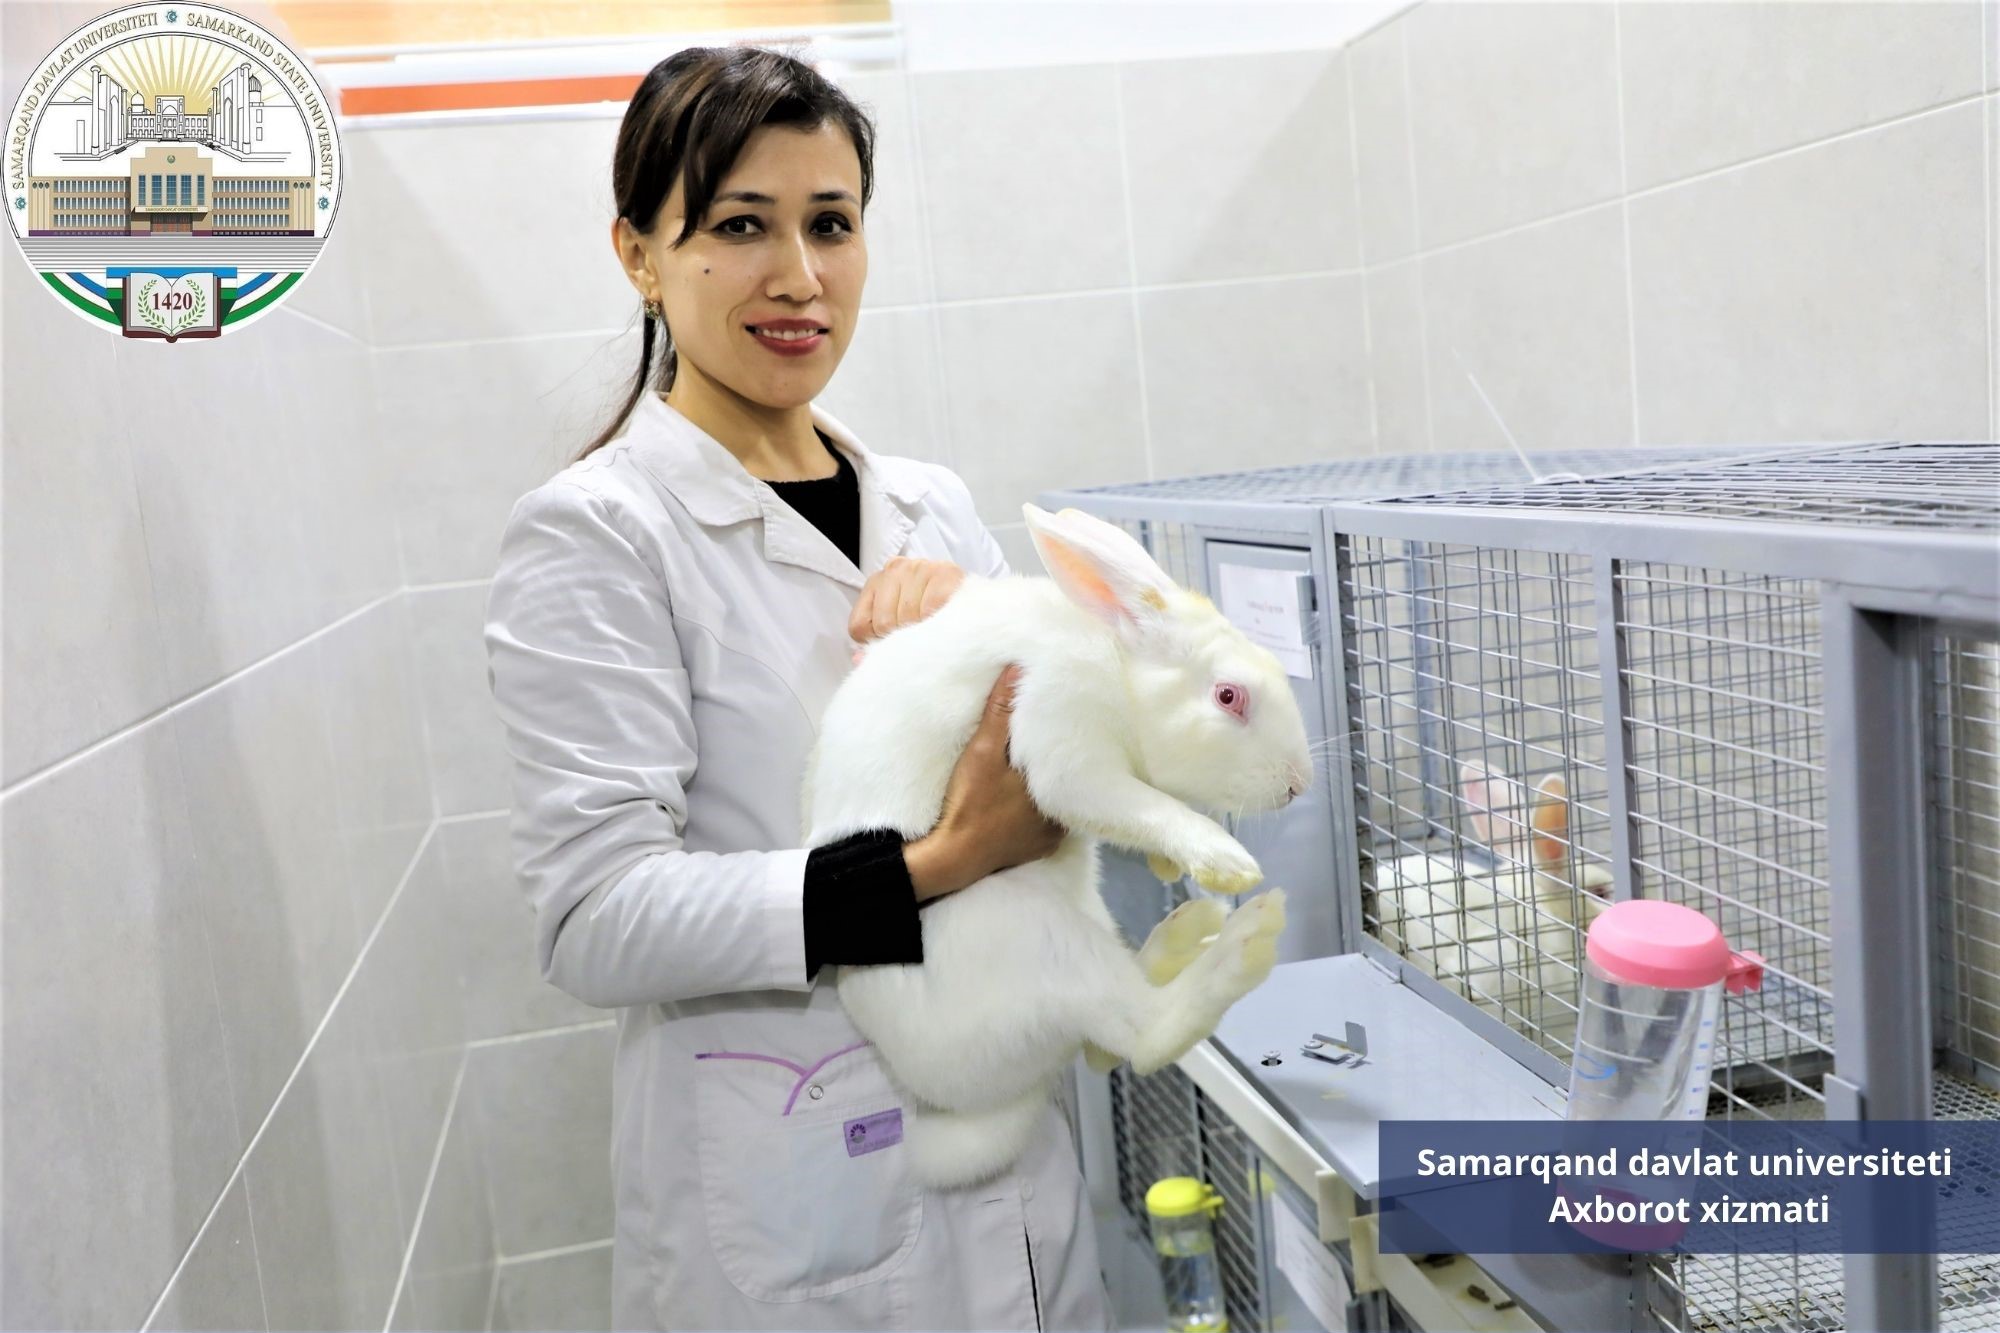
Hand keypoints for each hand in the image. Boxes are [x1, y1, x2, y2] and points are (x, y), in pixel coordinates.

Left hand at [850, 557, 965, 643]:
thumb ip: (876, 642)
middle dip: (902, 638)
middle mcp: (895, 570)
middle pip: (883, 623)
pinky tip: (944, 620)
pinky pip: (930, 608)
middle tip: (920, 635)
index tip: (896, 641)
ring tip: (934, 628)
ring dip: (922, 631)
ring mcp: (919, 568)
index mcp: (876, 583)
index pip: (860, 626)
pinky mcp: (944, 573)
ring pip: (907, 617)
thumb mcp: (898, 623)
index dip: (878, 641)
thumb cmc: (930, 612)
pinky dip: (937, 622)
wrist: (976, 601)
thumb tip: (860, 662)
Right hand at [904, 665, 1063, 899]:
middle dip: (1063, 762)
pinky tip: (1034, 802)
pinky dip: (1045, 813)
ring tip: (1051, 767)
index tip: (1069, 720)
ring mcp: (1052, 835)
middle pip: (1067, 779)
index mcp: (1054, 785)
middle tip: (1060, 741)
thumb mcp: (982, 751)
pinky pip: (1051, 825)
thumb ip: (1001, 712)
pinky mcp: (1040, 850)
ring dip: (1055, 788)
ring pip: (1061, 802)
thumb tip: (1018, 669)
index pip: (1070, 755)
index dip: (1068, 738)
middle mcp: (1062, 812)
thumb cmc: (970, 801)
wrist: (954, 856)